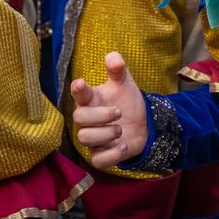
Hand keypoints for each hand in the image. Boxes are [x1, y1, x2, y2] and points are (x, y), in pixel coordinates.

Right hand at [71, 51, 147, 168]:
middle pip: (78, 118)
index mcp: (91, 99)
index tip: (81, 83)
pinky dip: (111, 154)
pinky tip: (124, 146)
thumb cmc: (127, 101)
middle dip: (99, 115)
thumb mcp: (125, 83)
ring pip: (84, 139)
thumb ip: (118, 69)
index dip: (77, 89)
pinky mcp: (100, 155)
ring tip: (121, 129)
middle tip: (119, 112)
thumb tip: (113, 57)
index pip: (78, 93)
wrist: (142, 124)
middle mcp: (88, 119)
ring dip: (105, 134)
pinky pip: (97, 160)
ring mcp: (93, 138)